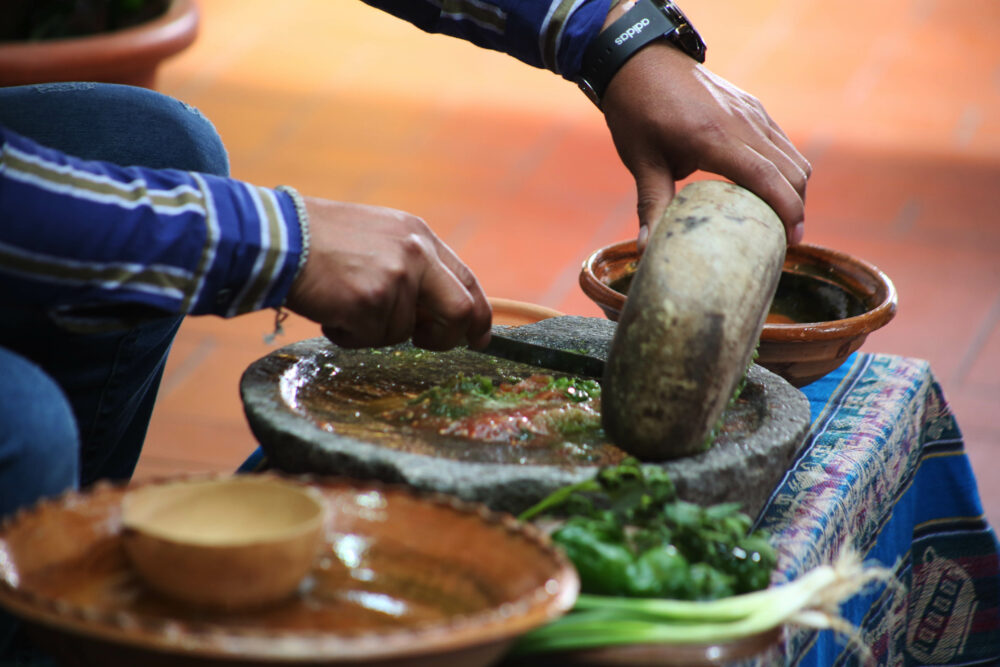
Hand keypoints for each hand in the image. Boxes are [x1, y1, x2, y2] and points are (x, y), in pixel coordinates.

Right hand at [284, 197, 491, 350]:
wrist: (279, 236)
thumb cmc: (322, 241)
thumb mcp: (380, 237)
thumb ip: (413, 268)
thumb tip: (436, 313)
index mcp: (420, 237)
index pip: (468, 282)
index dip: (478, 317)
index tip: (478, 338)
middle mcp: (415, 255)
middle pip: (460, 312)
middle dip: (447, 337)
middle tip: (423, 341)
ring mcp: (395, 279)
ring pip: (402, 333)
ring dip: (372, 330)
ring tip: (343, 301)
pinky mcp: (370, 302)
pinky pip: (369, 339)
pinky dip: (348, 334)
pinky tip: (330, 307)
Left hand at [601, 42, 810, 247]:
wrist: (640, 61)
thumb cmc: (637, 112)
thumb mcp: (641, 161)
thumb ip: (652, 204)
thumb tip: (646, 249)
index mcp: (713, 138)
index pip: (766, 176)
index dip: (786, 209)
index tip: (793, 240)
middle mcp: (741, 122)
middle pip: (790, 170)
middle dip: (796, 207)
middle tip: (786, 240)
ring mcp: (751, 111)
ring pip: (792, 155)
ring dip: (794, 188)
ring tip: (782, 220)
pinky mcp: (752, 107)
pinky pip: (781, 142)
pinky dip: (785, 168)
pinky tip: (771, 189)